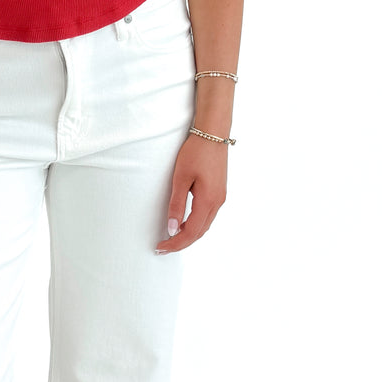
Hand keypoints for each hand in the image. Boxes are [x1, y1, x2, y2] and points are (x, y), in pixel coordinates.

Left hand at [155, 134, 227, 253]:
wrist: (213, 133)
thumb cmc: (196, 152)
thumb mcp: (181, 178)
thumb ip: (176, 205)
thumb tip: (172, 228)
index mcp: (208, 201)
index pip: (191, 232)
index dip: (176, 243)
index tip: (161, 247)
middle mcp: (217, 203)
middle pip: (199, 232)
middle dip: (181, 243)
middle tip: (163, 248)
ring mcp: (220, 198)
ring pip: (204, 225)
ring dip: (189, 235)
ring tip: (171, 238)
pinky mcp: (219, 192)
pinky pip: (207, 216)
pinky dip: (195, 225)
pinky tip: (184, 223)